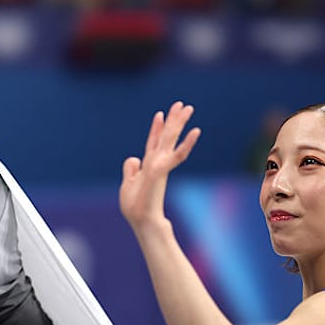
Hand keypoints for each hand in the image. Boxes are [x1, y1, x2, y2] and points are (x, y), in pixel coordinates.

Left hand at [119, 102, 199, 229]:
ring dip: (180, 123)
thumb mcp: (128, 184)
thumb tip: (133, 158)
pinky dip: (187, 142)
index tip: (159, 113)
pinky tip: (196, 131)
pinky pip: (178, 154)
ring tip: (188, 108)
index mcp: (148, 165)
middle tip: (182, 104)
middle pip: (166, 136)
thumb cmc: (136, 207)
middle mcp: (157, 162)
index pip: (152, 142)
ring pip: (172, 139)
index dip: (156, 128)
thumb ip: (131, 170)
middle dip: (174, 120)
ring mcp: (161, 165)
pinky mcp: (163, 170)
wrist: (142, 220)